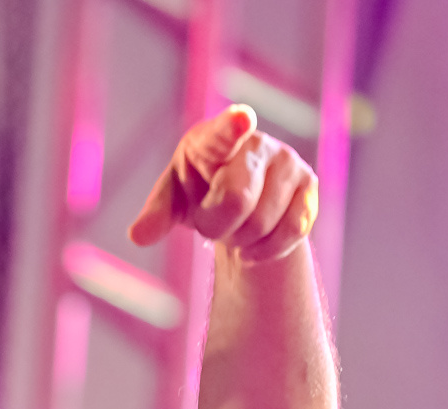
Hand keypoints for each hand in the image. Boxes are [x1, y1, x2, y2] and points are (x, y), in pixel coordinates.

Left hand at [128, 105, 317, 263]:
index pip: (223, 133)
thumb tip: (138, 236)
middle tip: (211, 221)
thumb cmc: (199, 192)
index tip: (241, 119)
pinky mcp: (309, 187)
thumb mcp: (173, 201)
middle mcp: (255, 144)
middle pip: (236, 201)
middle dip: (216, 226)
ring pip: (262, 223)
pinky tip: (254, 246)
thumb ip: (156, 215)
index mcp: (213, 139)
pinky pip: (291, 232)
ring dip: (240, 239)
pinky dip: (266, 250)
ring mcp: (287, 162)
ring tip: (235, 224)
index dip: (231, 127)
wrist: (238, 204)